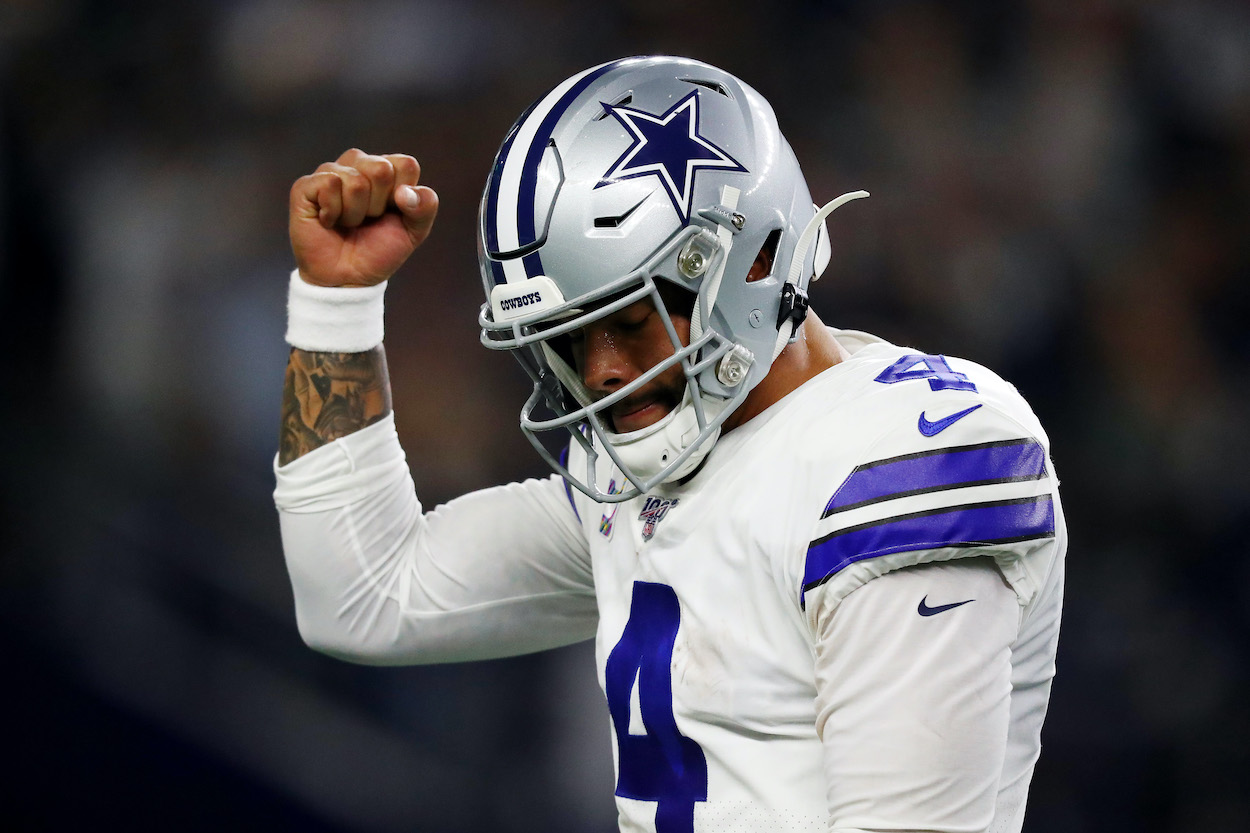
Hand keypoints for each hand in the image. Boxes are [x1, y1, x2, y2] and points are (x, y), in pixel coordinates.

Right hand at [289, 149, 438, 286]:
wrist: (347, 278)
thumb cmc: (378, 251)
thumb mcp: (413, 232)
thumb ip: (425, 206)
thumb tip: (404, 191)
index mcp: (386, 169)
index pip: (406, 164)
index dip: (404, 197)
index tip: (392, 214)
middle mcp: (358, 164)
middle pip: (381, 169)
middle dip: (378, 206)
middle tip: (367, 220)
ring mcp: (331, 172)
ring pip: (356, 181)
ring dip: (355, 213)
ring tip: (347, 223)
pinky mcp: (306, 185)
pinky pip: (330, 184)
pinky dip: (334, 212)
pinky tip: (328, 221)